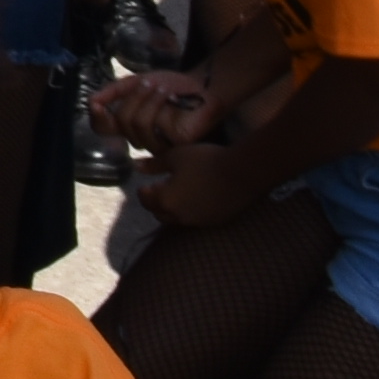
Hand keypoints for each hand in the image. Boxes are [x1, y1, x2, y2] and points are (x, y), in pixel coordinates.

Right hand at [95, 63, 217, 151]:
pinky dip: (157, 107)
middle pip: (120, 123)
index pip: (104, 128)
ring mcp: (156, 143)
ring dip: (146, 101)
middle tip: (148, 84)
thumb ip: (113, 91)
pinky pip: (153, 129)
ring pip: (135, 125)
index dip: (97, 118)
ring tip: (161, 89)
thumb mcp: (136, 83)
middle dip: (132, 99)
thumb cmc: (170, 86)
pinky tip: (170, 98)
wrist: (201, 87)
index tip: (96, 104)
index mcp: (129, 122)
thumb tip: (91, 101)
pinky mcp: (173, 146)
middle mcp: (140, 136)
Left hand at [132, 140, 265, 230]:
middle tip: (159, 190)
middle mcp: (180, 216)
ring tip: (177, 193)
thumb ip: (154, 164)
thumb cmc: (206, 161)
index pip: (145, 200)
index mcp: (166, 200)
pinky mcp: (215, 222)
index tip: (145, 184)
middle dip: (156, 203)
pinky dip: (190, 212)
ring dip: (172, 209)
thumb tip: (136, 166)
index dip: (143, 191)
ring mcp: (199, 222)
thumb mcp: (175, 156)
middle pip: (159, 213)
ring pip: (177, 220)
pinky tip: (195, 198)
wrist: (243, 173)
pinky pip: (195, 220)